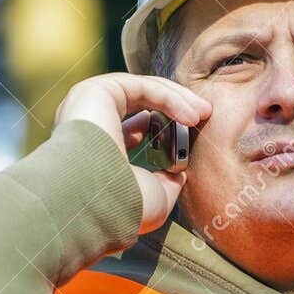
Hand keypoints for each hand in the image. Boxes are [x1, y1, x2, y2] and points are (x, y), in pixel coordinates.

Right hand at [53, 73, 211, 234]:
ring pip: (141, 91)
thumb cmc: (123, 206)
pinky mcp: (95, 92)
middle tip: (204, 115)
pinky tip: (191, 115)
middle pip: (139, 103)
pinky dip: (169, 97)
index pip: (131, 130)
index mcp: (97, 150)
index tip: (189, 133)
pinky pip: (141, 87)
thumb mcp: (155, 196)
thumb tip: (179, 172)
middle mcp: (90, 125)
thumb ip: (166, 180)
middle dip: (175, 107)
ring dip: (177, 98)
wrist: (99, 201)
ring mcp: (90, 106)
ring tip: (203, 113)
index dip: (162, 127)